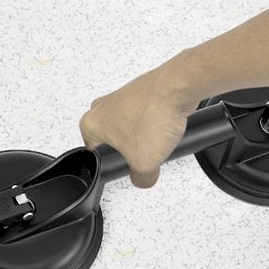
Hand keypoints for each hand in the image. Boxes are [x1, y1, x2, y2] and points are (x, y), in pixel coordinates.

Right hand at [79, 64, 197, 187]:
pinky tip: (163, 127)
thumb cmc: (154, 115)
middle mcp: (102, 106)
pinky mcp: (139, 92)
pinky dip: (153, 122)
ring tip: (155, 138)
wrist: (178, 88)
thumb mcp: (144, 165)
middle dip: (128, 149)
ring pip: (129, 127)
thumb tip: (142, 179)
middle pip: (112, 141)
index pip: (94, 154)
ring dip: (142, 135)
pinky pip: (143, 115)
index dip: (113, 164)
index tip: (125, 165)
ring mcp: (120, 96)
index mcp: (91, 123)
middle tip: (141, 152)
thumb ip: (141, 179)